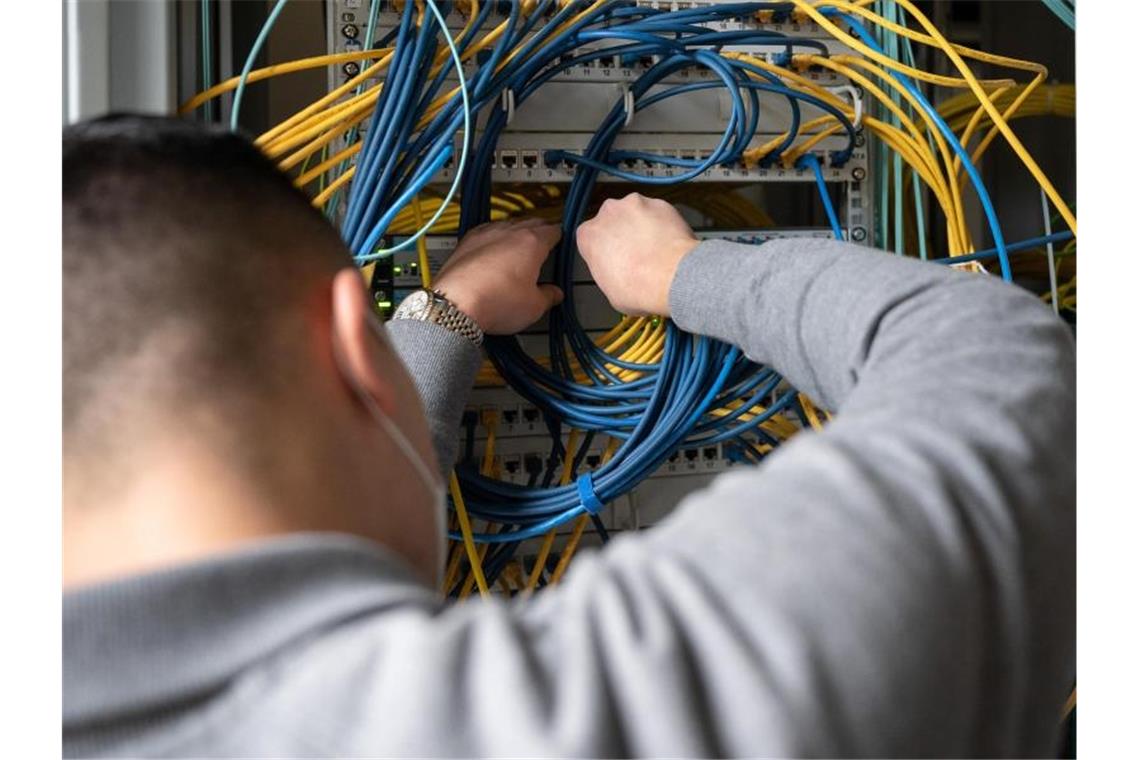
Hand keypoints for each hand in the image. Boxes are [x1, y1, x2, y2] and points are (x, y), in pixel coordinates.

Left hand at [433, 218, 562, 334]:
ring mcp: (485, 235)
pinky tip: (492, 249)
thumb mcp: (534, 306)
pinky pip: (485, 233)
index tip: (561, 241)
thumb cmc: (494, 302)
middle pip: (531, 223)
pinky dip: (493, 239)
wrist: (455, 305)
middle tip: (544, 241)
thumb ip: (548, 296)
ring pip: (507, 225)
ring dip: (516, 233)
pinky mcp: (466, 243)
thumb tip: (553, 294)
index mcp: (532, 242)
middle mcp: (508, 232)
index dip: (561, 236)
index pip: (554, 231)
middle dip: (540, 231)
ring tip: (519, 246)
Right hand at [575, 193, 699, 315]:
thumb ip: (608, 273)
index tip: (612, 258)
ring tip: (654, 250)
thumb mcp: (610, 292)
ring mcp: (635, 205)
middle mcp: (608, 213)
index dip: (604, 250)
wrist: (671, 277)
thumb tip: (617, 277)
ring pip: (636, 213)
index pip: (591, 238)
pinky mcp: (659, 204)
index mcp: (589, 235)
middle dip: (623, 234)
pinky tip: (667, 243)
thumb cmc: (640, 286)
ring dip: (642, 227)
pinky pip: (658, 212)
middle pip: (613, 220)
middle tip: (635, 255)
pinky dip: (662, 224)